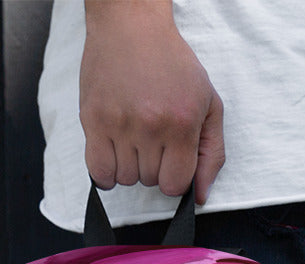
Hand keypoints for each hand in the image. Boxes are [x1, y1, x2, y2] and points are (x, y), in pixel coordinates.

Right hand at [79, 1, 224, 204]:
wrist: (131, 26)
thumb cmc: (173, 65)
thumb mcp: (208, 104)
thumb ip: (211, 154)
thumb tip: (200, 197)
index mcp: (182, 123)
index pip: (175, 185)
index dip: (175, 177)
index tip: (172, 159)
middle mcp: (150, 126)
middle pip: (150, 182)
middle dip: (153, 167)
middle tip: (152, 138)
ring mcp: (119, 124)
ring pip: (125, 179)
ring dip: (130, 167)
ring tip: (133, 138)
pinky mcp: (93, 120)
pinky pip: (98, 172)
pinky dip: (106, 172)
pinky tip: (113, 154)